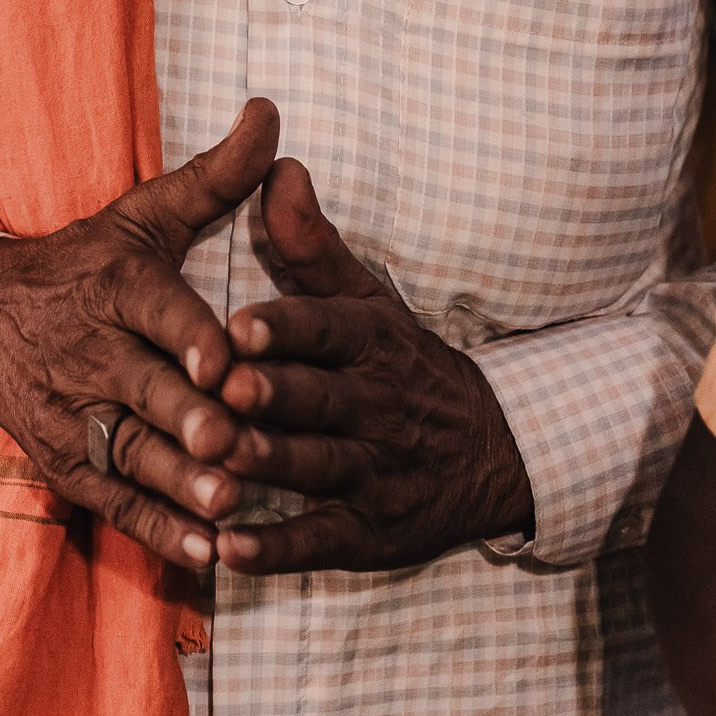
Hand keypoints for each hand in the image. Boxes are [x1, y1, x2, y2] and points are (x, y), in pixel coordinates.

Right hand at [0, 99, 280, 568]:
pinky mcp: (67, 463)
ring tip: (227, 504)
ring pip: (131, 453)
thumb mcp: (142, 214)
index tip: (222, 358)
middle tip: (230, 444)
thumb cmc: (83, 262)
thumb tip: (271, 110)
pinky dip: (157, 530)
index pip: (153, 308)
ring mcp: (74, 412)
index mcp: (116, 284)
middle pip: (143, 389)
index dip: (187, 335)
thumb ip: (215, 175)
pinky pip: (115, 502)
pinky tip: (205, 553)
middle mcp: (91, 350)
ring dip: (177, 482)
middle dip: (186, 418)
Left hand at [211, 157, 532, 574]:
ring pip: (317, 468)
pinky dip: (278, 550)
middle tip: (227, 390)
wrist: (495, 454)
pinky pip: (321, 541)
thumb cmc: (402, 366)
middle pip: (319, 400)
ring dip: (270, 466)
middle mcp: (375, 406)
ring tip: (221, 463)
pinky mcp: (370, 533)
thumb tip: (277, 164)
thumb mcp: (369, 301)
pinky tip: (230, 552)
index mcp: (370, 343)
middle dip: (274, 396)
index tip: (241, 325)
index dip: (286, 329)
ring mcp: (374, 473)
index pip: (328, 330)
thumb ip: (313, 243)